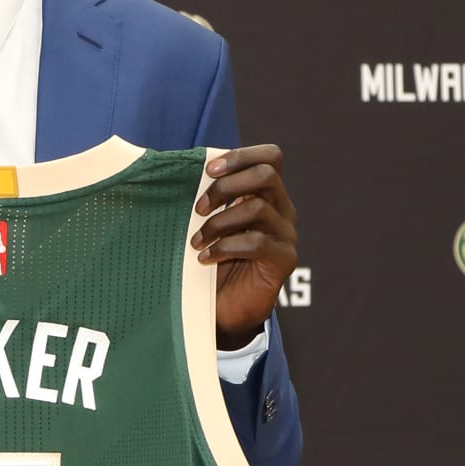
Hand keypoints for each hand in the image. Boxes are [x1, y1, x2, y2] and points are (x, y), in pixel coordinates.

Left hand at [190, 144, 297, 349]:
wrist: (224, 308)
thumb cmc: (212, 261)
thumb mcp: (207, 223)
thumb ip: (207, 198)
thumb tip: (178, 169)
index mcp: (265, 194)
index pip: (270, 157)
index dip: (240, 156)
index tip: (208, 170)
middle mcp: (281, 210)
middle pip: (266, 175)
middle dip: (226, 186)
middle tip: (198, 209)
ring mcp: (286, 234)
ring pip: (257, 208)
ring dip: (219, 223)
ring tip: (196, 242)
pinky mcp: (284, 259)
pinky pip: (257, 242)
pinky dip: (225, 247)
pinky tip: (205, 258)